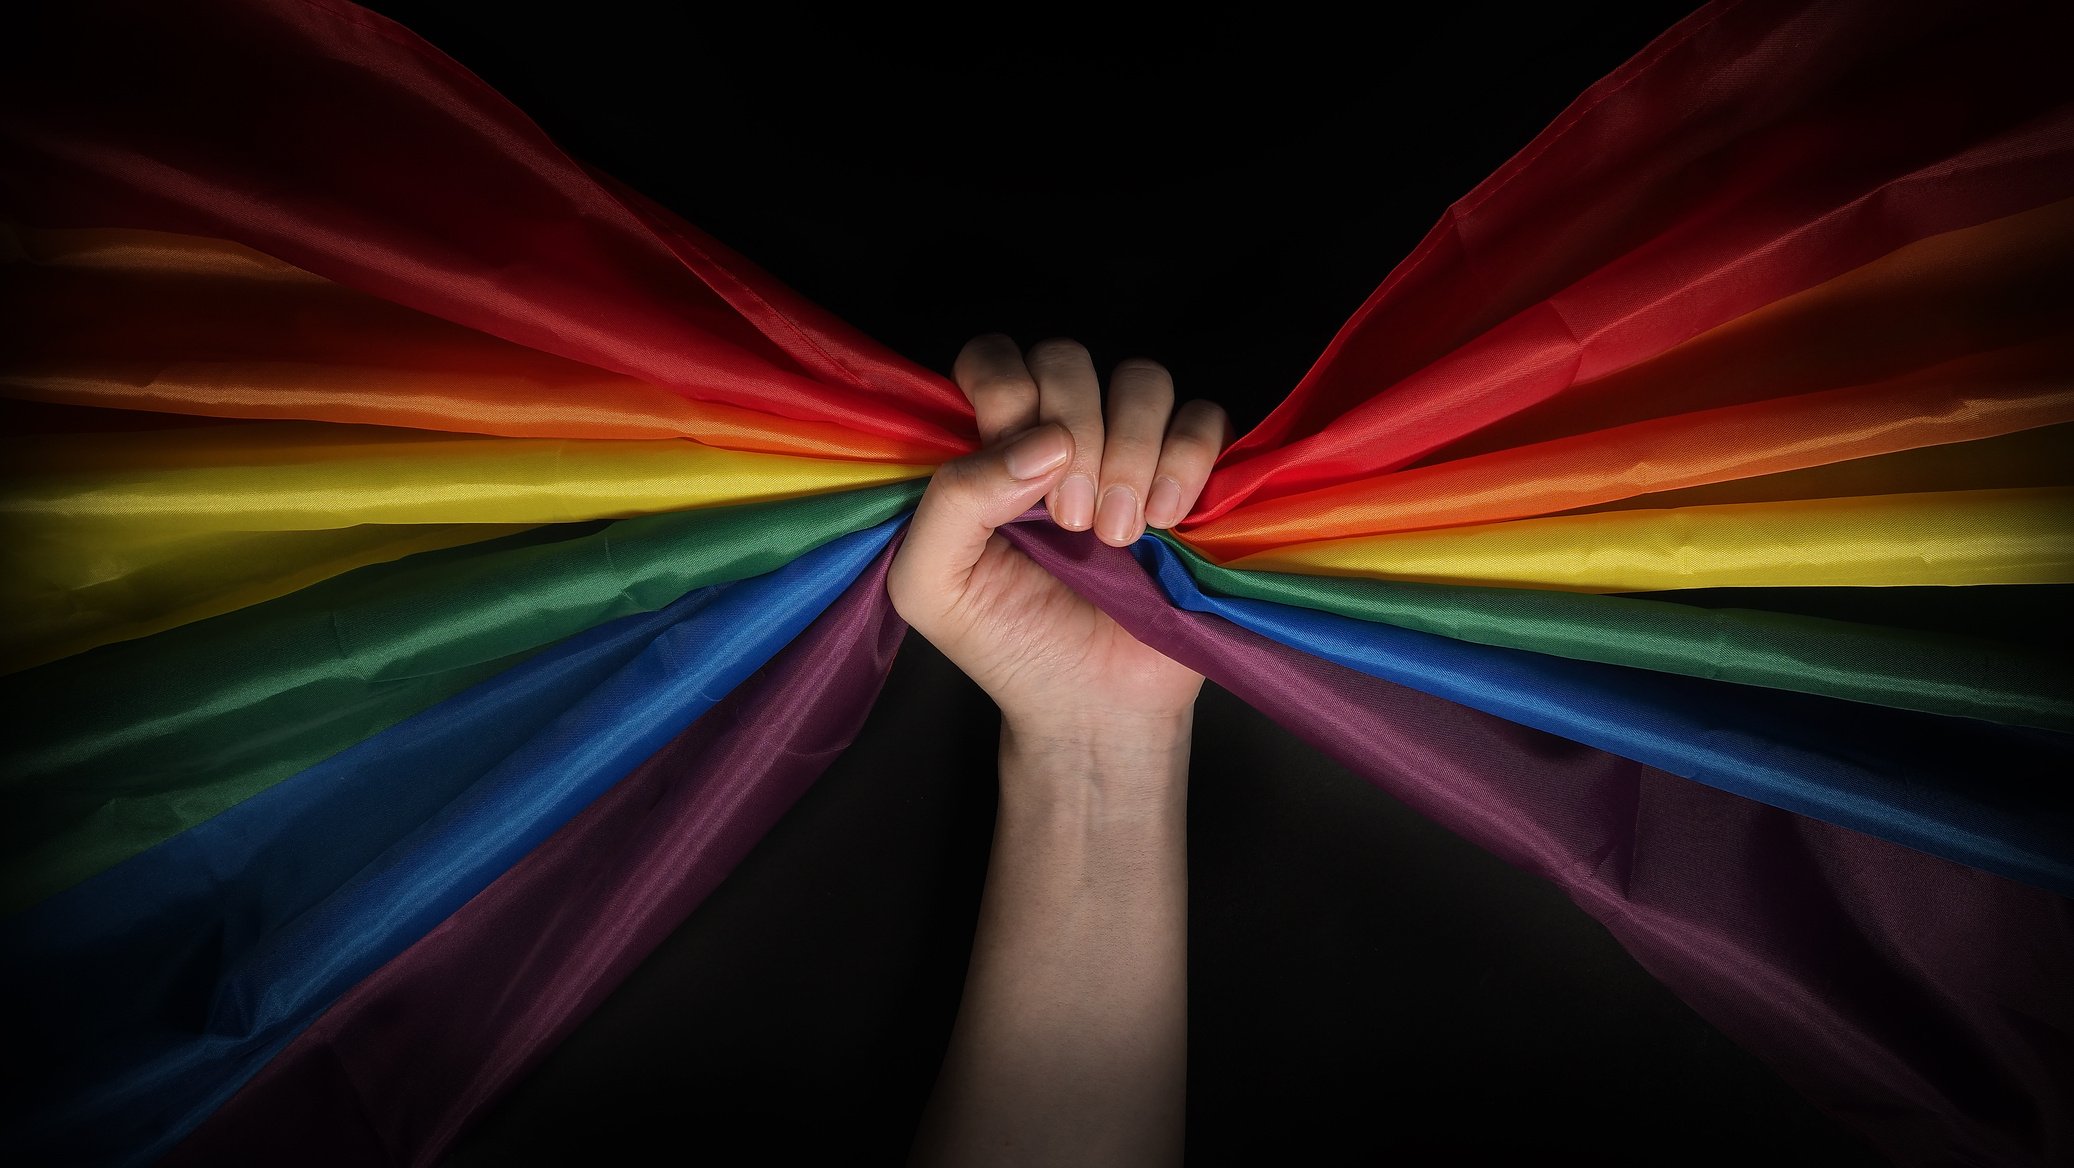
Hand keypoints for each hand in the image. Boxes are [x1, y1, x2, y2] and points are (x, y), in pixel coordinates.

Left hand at [887, 335, 1232, 747]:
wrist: (1089, 707)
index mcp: (991, 445)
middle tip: (1072, 521)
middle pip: (1068, 357)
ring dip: (1132, 450)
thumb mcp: (931, 584)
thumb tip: (1044, 439)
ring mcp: (1130, 448)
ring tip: (1120, 534)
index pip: (993, 358)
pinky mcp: (1193, 474)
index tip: (1018, 469)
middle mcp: (1060, 432)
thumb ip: (951, 500)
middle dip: (1074, 431)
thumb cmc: (1003, 643)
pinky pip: (1206, 416)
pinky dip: (1189, 459)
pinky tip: (1167, 521)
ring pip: (1142, 378)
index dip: (1005, 388)